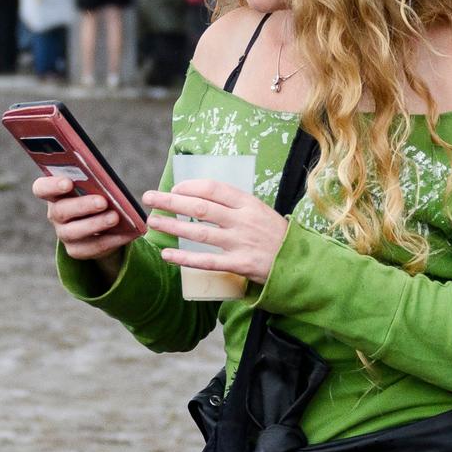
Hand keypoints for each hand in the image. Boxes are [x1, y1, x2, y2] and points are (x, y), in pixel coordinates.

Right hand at [34, 170, 133, 264]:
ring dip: (96, 224)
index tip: (68, 183)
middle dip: (82, 206)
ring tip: (115, 217)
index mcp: (54, 193)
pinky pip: (92, 247)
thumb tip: (108, 183)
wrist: (102, 224)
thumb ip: (95, 182)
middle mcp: (55, 214)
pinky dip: (111, 240)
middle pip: (61, 211)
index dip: (52, 186)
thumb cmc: (96, 195)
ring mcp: (64, 234)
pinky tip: (126, 233)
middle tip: (102, 201)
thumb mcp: (94, 186)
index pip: (41, 188)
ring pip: (74, 232)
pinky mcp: (76, 250)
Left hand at [146, 179, 285, 282]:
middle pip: (200, 207)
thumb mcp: (259, 212)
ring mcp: (241, 243)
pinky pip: (207, 261)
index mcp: (248, 204)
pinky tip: (167, 254)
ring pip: (200, 232)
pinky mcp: (240, 265)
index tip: (174, 188)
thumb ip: (234, 206)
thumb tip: (201, 199)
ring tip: (153, 222)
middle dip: (171, 201)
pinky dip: (185, 258)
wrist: (301, 263)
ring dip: (173, 226)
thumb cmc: (275, 236)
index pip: (214, 189)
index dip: (191, 187)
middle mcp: (243, 221)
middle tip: (149, 198)